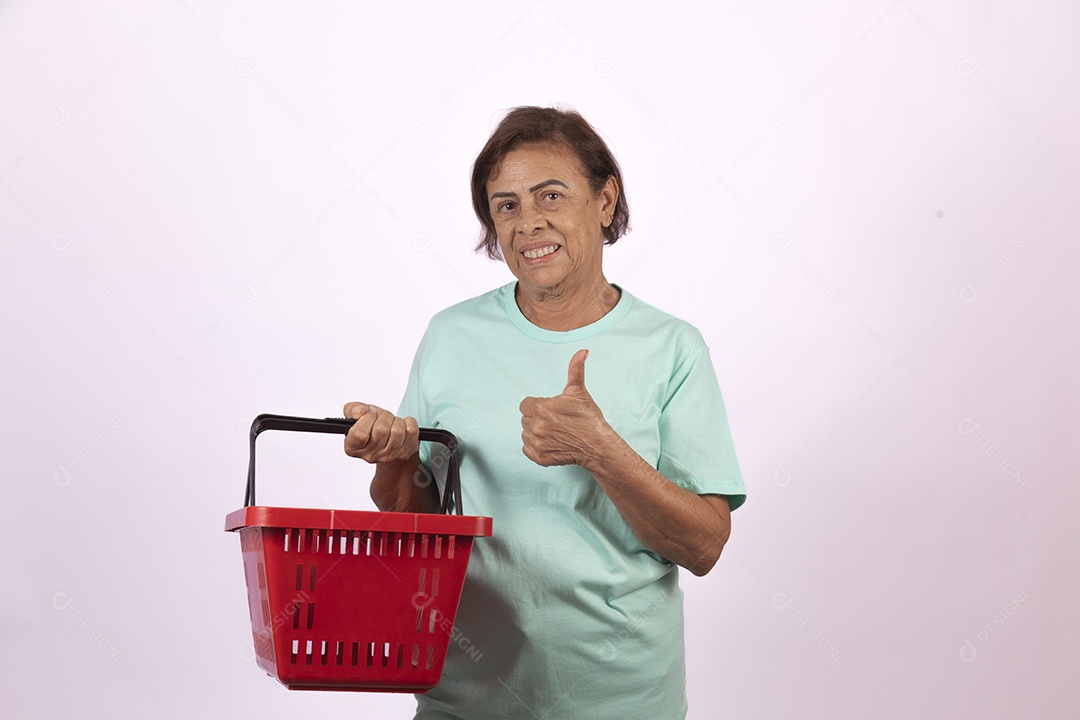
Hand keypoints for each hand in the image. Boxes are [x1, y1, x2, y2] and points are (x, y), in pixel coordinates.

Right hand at [342, 402, 418, 463]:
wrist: (388, 441)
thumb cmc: (372, 428)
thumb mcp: (357, 415)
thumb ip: (351, 410)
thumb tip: (358, 412)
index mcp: (353, 447)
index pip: (359, 434)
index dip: (366, 419)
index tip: (369, 416)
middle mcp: (370, 455)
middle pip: (381, 429)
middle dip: (384, 417)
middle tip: (382, 419)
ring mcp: (389, 456)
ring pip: (397, 430)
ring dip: (396, 421)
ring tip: (392, 424)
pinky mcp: (405, 453)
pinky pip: (411, 430)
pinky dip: (409, 422)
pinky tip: (403, 427)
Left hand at [519, 349, 609, 467]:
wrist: (597, 445)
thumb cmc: (588, 418)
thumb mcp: (579, 392)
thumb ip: (575, 369)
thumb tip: (582, 351)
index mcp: (541, 408)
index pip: (525, 405)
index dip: (537, 406)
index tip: (550, 410)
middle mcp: (536, 426)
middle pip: (525, 419)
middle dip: (537, 419)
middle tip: (555, 422)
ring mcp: (537, 443)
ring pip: (525, 434)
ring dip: (535, 432)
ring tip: (554, 432)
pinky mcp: (539, 458)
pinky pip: (527, 449)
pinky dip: (536, 447)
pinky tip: (551, 443)